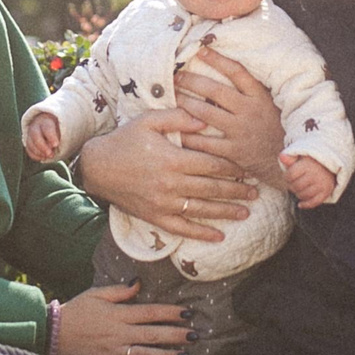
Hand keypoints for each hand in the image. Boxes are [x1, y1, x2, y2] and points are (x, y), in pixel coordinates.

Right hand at [23, 112, 63, 162]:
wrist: (55, 127)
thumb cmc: (62, 128)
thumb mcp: (65, 130)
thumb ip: (62, 136)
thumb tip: (55, 146)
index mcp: (48, 120)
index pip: (47, 127)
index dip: (51, 136)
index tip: (56, 145)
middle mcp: (37, 125)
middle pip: (35, 135)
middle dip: (42, 146)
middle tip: (51, 155)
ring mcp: (31, 133)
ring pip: (30, 142)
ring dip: (38, 152)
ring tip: (48, 157)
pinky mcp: (29, 141)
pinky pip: (28, 149)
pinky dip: (34, 155)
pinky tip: (42, 158)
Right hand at [53, 282, 192, 354]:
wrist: (52, 336)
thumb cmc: (75, 312)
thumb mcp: (95, 294)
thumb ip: (119, 290)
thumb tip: (139, 282)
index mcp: (117, 314)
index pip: (151, 312)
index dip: (171, 312)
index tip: (188, 313)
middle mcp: (118, 334)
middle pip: (154, 335)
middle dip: (177, 335)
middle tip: (196, 336)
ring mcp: (114, 353)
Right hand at [75, 111, 256, 241]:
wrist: (98, 167)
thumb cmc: (124, 139)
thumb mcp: (148, 120)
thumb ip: (177, 117)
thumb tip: (203, 119)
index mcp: (173, 158)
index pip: (212, 164)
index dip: (233, 167)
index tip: (248, 167)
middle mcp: (171, 184)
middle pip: (212, 188)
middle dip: (237, 190)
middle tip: (256, 191)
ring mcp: (163, 203)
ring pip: (202, 210)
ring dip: (226, 212)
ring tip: (246, 212)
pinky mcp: (155, 217)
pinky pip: (182, 229)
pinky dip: (201, 234)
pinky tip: (219, 236)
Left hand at [172, 51, 286, 184]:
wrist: (288, 160)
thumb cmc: (275, 129)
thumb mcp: (269, 105)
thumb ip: (251, 91)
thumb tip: (227, 69)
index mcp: (259, 96)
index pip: (237, 71)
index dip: (218, 60)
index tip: (201, 50)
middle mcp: (249, 111)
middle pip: (215, 90)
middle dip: (192, 81)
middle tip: (175, 75)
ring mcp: (241, 131)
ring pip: (205, 113)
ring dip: (185, 103)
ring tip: (173, 97)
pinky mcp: (233, 152)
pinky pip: (205, 142)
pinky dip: (188, 135)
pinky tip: (175, 128)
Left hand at [282, 154, 336, 208]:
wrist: (329, 166)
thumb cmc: (310, 162)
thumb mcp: (301, 157)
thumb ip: (290, 158)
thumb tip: (281, 157)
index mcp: (308, 165)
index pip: (290, 175)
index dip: (286, 177)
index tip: (288, 176)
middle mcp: (315, 175)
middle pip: (296, 187)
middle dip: (292, 186)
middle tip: (293, 183)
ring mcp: (321, 184)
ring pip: (303, 195)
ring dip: (298, 194)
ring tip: (299, 189)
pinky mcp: (326, 192)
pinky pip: (314, 202)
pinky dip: (306, 205)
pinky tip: (300, 204)